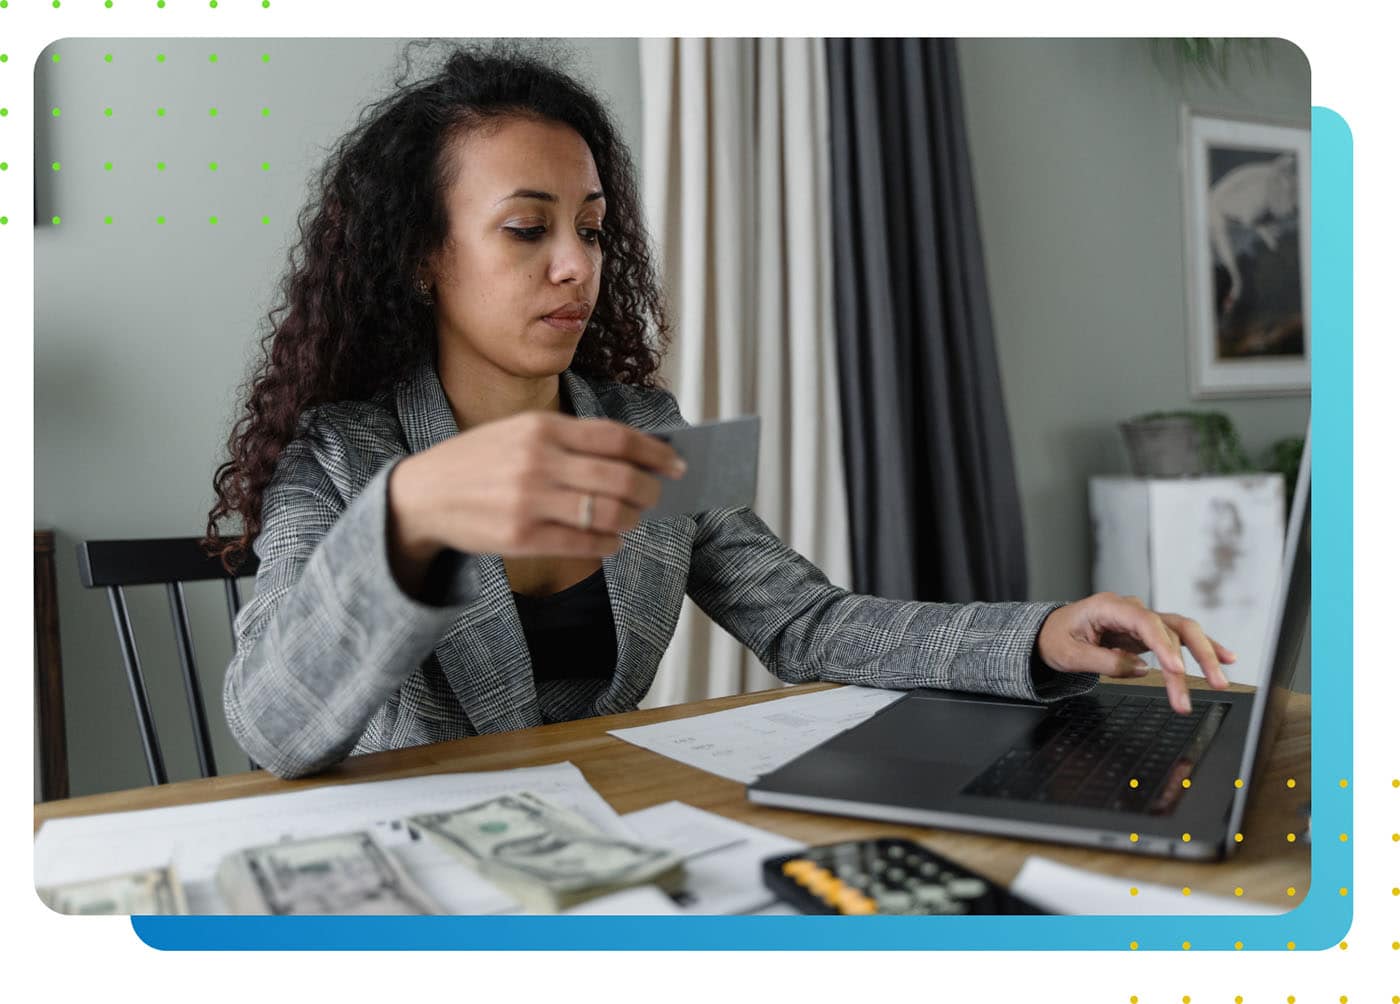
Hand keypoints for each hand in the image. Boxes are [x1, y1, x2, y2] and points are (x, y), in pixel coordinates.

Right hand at [388, 411, 685, 579]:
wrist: (422, 495)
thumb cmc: (479, 462)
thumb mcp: (518, 432)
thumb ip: (569, 439)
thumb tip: (632, 454)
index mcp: (541, 428)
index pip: (616, 437)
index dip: (654, 452)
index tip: (675, 462)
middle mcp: (538, 462)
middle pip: (619, 477)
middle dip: (649, 489)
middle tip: (656, 496)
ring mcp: (529, 501)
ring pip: (607, 513)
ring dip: (630, 518)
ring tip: (631, 518)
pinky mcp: (521, 537)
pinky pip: (584, 543)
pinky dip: (608, 544)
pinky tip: (611, 540)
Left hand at [1035, 592, 1235, 714]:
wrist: (1050, 632)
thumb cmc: (1056, 639)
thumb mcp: (1070, 655)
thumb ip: (1105, 662)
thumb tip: (1141, 670)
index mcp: (1108, 606)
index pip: (1145, 623)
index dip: (1164, 647)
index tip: (1176, 671)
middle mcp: (1131, 609)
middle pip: (1171, 626)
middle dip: (1196, 655)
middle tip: (1212, 683)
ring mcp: (1142, 620)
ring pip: (1181, 632)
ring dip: (1204, 656)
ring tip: (1220, 680)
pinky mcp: (1148, 634)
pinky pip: (1179, 640)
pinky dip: (1201, 648)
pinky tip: (1225, 658)